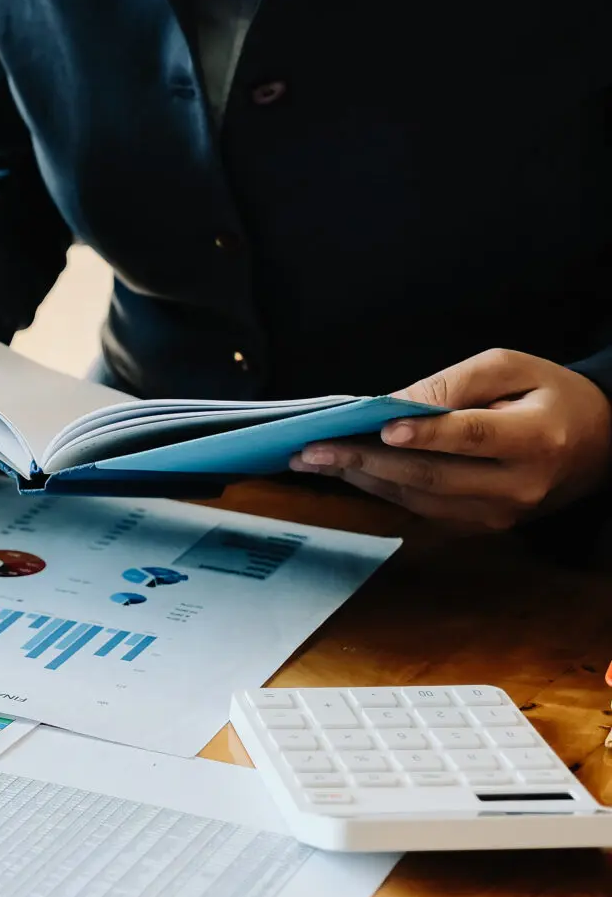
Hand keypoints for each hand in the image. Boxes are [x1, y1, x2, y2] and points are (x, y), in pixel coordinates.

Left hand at [288, 349, 611, 528]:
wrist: (595, 444)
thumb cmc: (547, 396)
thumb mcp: (510, 369)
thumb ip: (454, 384)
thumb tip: (393, 404)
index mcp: (536, 439)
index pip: (473, 437)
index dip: (426, 434)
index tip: (381, 430)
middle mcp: (519, 486)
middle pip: (432, 475)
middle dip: (365, 461)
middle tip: (313, 449)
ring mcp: (499, 514)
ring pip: (419, 498)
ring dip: (361, 479)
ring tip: (314, 460)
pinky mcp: (480, 527)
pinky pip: (421, 509)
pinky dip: (380, 489)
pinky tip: (348, 472)